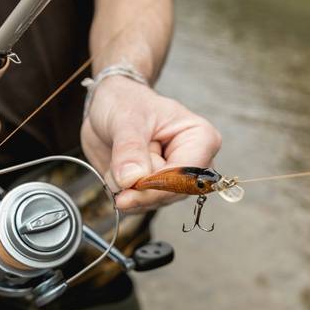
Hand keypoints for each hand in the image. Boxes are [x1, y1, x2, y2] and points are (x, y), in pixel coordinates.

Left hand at [80, 76, 221, 211]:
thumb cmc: (126, 103)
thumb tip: (131, 178)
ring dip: (127, 189)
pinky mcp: (154, 190)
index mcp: (200, 139)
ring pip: (152, 202)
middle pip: (171, 194)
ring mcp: (173, 180)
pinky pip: (138, 206)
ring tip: (119, 161)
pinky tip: (116, 173)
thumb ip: (129, 148)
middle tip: (119, 167)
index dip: (157, 185)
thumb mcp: (126, 119)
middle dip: (139, 187)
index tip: (128, 184)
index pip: (187, 175)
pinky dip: (121, 193)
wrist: (109, 108)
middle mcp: (192, 164)